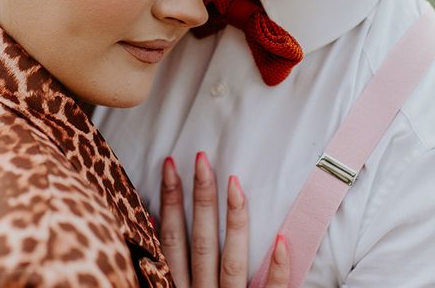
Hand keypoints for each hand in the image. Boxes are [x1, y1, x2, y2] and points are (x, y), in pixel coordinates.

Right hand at [159, 152, 288, 287]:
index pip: (172, 239)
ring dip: (234, 221)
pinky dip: (276, 268)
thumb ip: (165, 261)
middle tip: (202, 159)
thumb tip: (152, 219)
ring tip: (234, 182)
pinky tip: (281, 239)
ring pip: (233, 261)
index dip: (170, 201)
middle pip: (203, 242)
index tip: (170, 165)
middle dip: (201, 198)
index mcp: (178, 287)